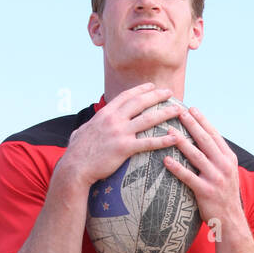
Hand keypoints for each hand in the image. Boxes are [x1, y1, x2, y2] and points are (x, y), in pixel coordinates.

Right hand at [56, 84, 181, 187]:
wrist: (75, 166)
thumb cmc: (77, 152)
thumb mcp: (82, 132)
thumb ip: (89, 127)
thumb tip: (84, 128)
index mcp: (105, 113)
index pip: (126, 96)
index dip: (141, 89)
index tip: (152, 86)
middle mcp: (114, 119)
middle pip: (140, 102)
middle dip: (157, 95)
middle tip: (170, 93)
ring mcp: (120, 133)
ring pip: (148, 119)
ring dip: (165, 113)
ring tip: (178, 110)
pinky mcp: (125, 148)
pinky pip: (148, 143)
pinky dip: (163, 140)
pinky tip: (175, 138)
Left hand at [162, 104, 242, 227]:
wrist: (231, 220)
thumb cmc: (224, 195)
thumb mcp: (226, 172)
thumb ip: (217, 157)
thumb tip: (203, 140)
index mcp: (229, 158)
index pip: (214, 135)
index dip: (202, 120)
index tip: (191, 108)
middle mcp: (224, 166)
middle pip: (205, 140)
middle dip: (191, 124)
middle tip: (178, 111)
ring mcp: (215, 178)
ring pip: (196, 156)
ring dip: (182, 142)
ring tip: (169, 131)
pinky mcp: (206, 192)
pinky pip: (188, 177)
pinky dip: (177, 168)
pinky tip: (166, 160)